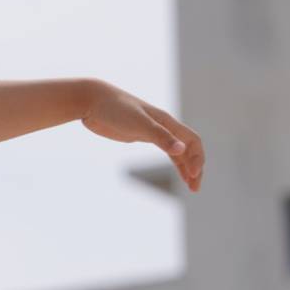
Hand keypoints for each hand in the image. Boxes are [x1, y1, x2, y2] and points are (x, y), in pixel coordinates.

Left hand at [80, 81, 204, 191]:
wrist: (92, 101)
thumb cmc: (115, 109)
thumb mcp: (139, 124)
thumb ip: (160, 136)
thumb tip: (181, 150)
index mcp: (167, 121)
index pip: (193, 141)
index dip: (197, 159)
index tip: (193, 176)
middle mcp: (163, 125)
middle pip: (189, 148)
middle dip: (195, 167)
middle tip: (195, 189)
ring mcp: (153, 130)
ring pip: (178, 150)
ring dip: (186, 167)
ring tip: (190, 186)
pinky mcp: (140, 134)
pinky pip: (165, 148)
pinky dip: (174, 161)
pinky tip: (177, 171)